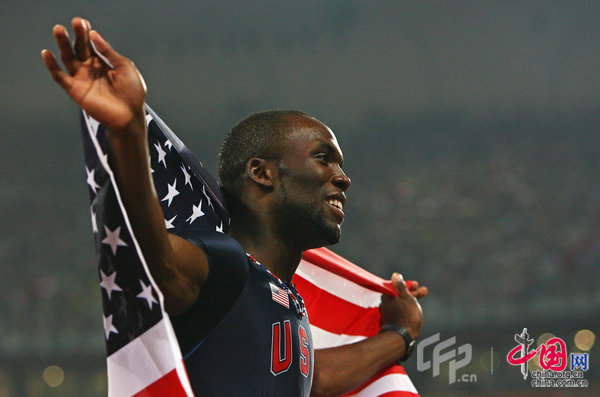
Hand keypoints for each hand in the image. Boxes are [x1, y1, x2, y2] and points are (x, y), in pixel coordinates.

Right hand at [41, 17, 146, 131]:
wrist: (129, 115)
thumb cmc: (132, 93)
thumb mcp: (124, 67)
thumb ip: (108, 51)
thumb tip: (94, 34)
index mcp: (103, 63)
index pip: (91, 44)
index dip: (87, 33)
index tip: (83, 22)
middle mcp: (91, 69)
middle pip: (80, 48)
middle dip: (77, 35)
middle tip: (76, 22)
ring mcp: (82, 79)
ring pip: (68, 58)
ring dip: (63, 44)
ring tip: (59, 30)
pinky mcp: (75, 90)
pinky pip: (60, 77)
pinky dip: (52, 66)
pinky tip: (47, 54)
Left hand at [379, 273, 423, 339]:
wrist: (401, 338)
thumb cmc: (406, 316)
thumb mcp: (406, 298)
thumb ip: (401, 287)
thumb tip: (395, 275)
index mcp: (386, 296)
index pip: (397, 287)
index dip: (408, 285)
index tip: (417, 285)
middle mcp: (384, 304)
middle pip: (399, 295)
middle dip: (412, 293)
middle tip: (424, 291)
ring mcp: (387, 314)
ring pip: (400, 304)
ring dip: (411, 301)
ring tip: (421, 301)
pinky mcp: (391, 322)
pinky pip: (399, 312)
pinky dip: (407, 309)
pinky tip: (413, 311)